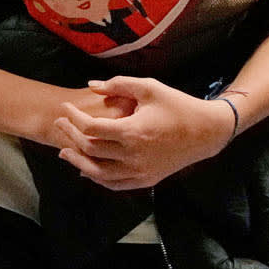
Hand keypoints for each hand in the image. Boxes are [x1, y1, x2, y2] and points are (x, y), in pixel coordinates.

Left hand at [54, 75, 236, 190]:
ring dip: (77, 161)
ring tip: (64, 151)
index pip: (90, 128)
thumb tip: (91, 86)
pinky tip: (86, 169)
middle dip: (70, 136)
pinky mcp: (146, 180)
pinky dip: (97, 177)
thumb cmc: (179, 106)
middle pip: (90, 149)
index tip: (66, 109)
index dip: (73, 118)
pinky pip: (113, 184)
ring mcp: (139, 171)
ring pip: (97, 172)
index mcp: (132, 131)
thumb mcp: (151, 88)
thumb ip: (119, 85)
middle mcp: (133, 155)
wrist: (207, 132)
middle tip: (61, 124)